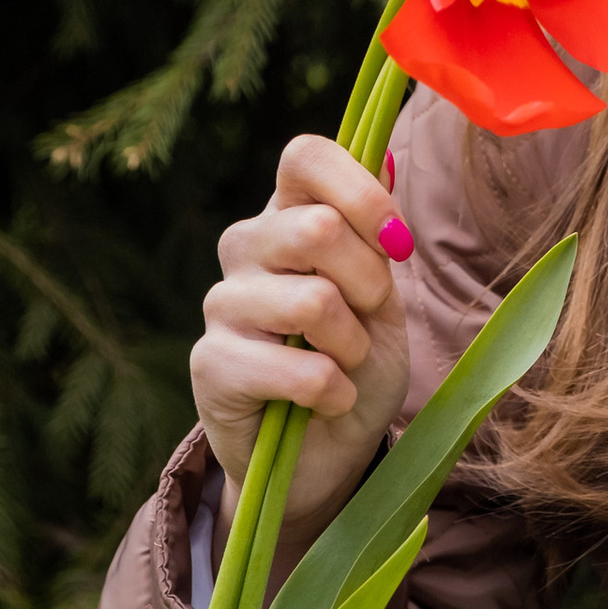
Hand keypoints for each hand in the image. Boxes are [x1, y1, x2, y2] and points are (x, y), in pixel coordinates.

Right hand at [190, 133, 412, 540]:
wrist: (327, 451)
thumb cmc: (357, 364)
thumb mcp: (381, 296)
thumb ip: (376, 234)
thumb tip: (390, 158)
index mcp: (289, 215)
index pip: (304, 156)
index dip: (358, 188)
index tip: (395, 241)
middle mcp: (245, 247)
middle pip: (317, 228)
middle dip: (369, 282)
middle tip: (370, 318)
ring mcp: (221, 303)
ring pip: (313, 301)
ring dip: (352, 345)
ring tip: (345, 366)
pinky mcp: (211, 363)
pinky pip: (299, 368)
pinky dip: (333, 392)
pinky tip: (325, 402)